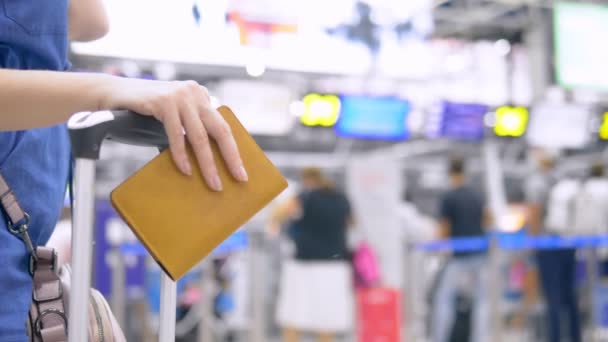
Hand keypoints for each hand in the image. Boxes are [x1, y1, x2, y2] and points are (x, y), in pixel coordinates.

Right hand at [102, 77, 247, 190]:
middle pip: (219, 130)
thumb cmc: (144, 113)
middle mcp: (194, 93)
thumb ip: (190, 130)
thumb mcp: (174, 118)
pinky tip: (186, 170)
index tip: (241, 173)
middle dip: (230, 157)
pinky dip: (181, 155)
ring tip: (213, 183)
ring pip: (199, 136)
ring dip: (207, 163)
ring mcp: (180, 95)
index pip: (223, 127)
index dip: (234, 151)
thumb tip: (208, 164)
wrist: (112, 94)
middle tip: (238, 178)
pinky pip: (176, 134)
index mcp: (201, 96)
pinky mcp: (163, 101)